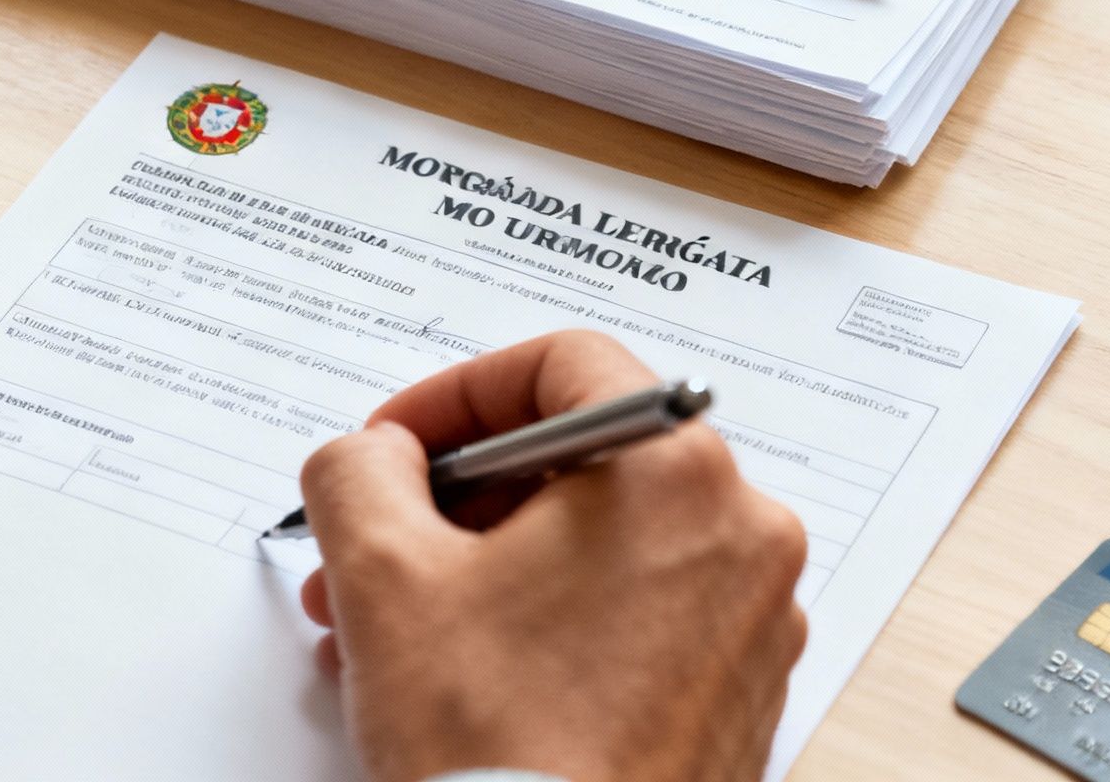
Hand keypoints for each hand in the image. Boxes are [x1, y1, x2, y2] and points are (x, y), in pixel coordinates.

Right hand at [299, 331, 807, 781]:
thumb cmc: (500, 747)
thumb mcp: (382, 573)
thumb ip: (360, 469)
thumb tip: (374, 456)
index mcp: (675, 473)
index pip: (560, 365)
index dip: (453, 395)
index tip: (393, 444)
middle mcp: (739, 535)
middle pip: (577, 459)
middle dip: (451, 499)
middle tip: (373, 543)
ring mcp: (749, 621)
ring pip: (596, 541)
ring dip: (483, 562)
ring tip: (394, 623)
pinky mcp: (735, 693)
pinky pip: (630, 612)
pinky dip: (544, 617)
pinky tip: (462, 668)